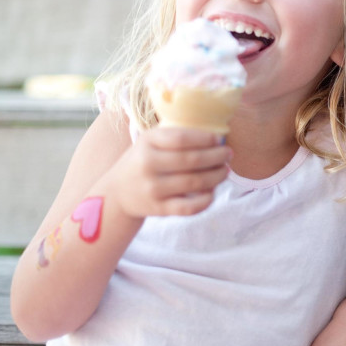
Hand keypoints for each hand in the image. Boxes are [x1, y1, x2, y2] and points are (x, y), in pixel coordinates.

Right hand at [102, 127, 231, 218]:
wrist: (117, 193)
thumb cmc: (143, 161)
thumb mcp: (150, 142)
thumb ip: (175, 136)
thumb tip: (216, 136)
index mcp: (148, 142)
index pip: (182, 138)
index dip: (205, 138)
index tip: (220, 139)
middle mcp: (148, 164)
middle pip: (191, 160)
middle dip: (217, 156)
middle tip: (228, 154)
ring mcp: (153, 188)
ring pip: (194, 182)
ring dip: (216, 176)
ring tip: (225, 170)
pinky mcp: (158, 208)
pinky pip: (188, 207)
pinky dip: (205, 200)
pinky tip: (213, 192)